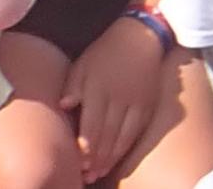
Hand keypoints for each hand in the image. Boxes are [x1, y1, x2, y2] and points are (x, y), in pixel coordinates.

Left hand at [62, 16, 167, 182]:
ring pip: (123, 136)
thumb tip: (63, 106)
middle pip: (107, 135)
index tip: (77, 163)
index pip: (91, 124)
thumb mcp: (83, 64)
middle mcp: (119, 98)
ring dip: (110, 157)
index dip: (85, 146)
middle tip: (86, 175)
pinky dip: (126, 147)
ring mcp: (136, 102)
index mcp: (99, 88)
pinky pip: (137, 131)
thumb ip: (73, 86)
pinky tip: (117, 158)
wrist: (141, 37)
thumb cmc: (105, 51)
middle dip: (96, 158)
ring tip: (99, 172)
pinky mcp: (148, 104)